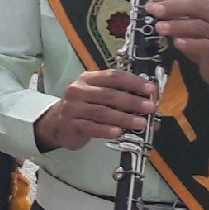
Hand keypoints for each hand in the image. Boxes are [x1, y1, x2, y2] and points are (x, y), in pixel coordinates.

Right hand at [32, 68, 157, 151]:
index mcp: (88, 79)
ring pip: (102, 112)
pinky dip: (106, 130)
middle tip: (150, 107)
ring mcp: (72, 107)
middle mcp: (78, 90)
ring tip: (141, 123)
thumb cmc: (84, 109)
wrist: (56, 124)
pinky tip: (118, 133)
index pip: (113, 76)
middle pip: (109, 94)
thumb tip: (152, 111)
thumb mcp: (99, 98)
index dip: (133, 82)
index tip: (151, 89)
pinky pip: (91, 127)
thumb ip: (122, 101)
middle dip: (132, 101)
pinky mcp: (70, 124)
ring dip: (124, 118)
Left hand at [146, 0, 208, 103]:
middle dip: (172, 7)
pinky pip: (204, 45)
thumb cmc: (207, 44)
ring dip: (177, 25)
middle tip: (153, 10)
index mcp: (207, 8)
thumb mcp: (190, 30)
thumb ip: (176, 20)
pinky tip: (177, 43)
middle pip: (195, 6)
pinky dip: (190, 43)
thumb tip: (154, 12)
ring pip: (198, 26)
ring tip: (158, 27)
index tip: (150, 3)